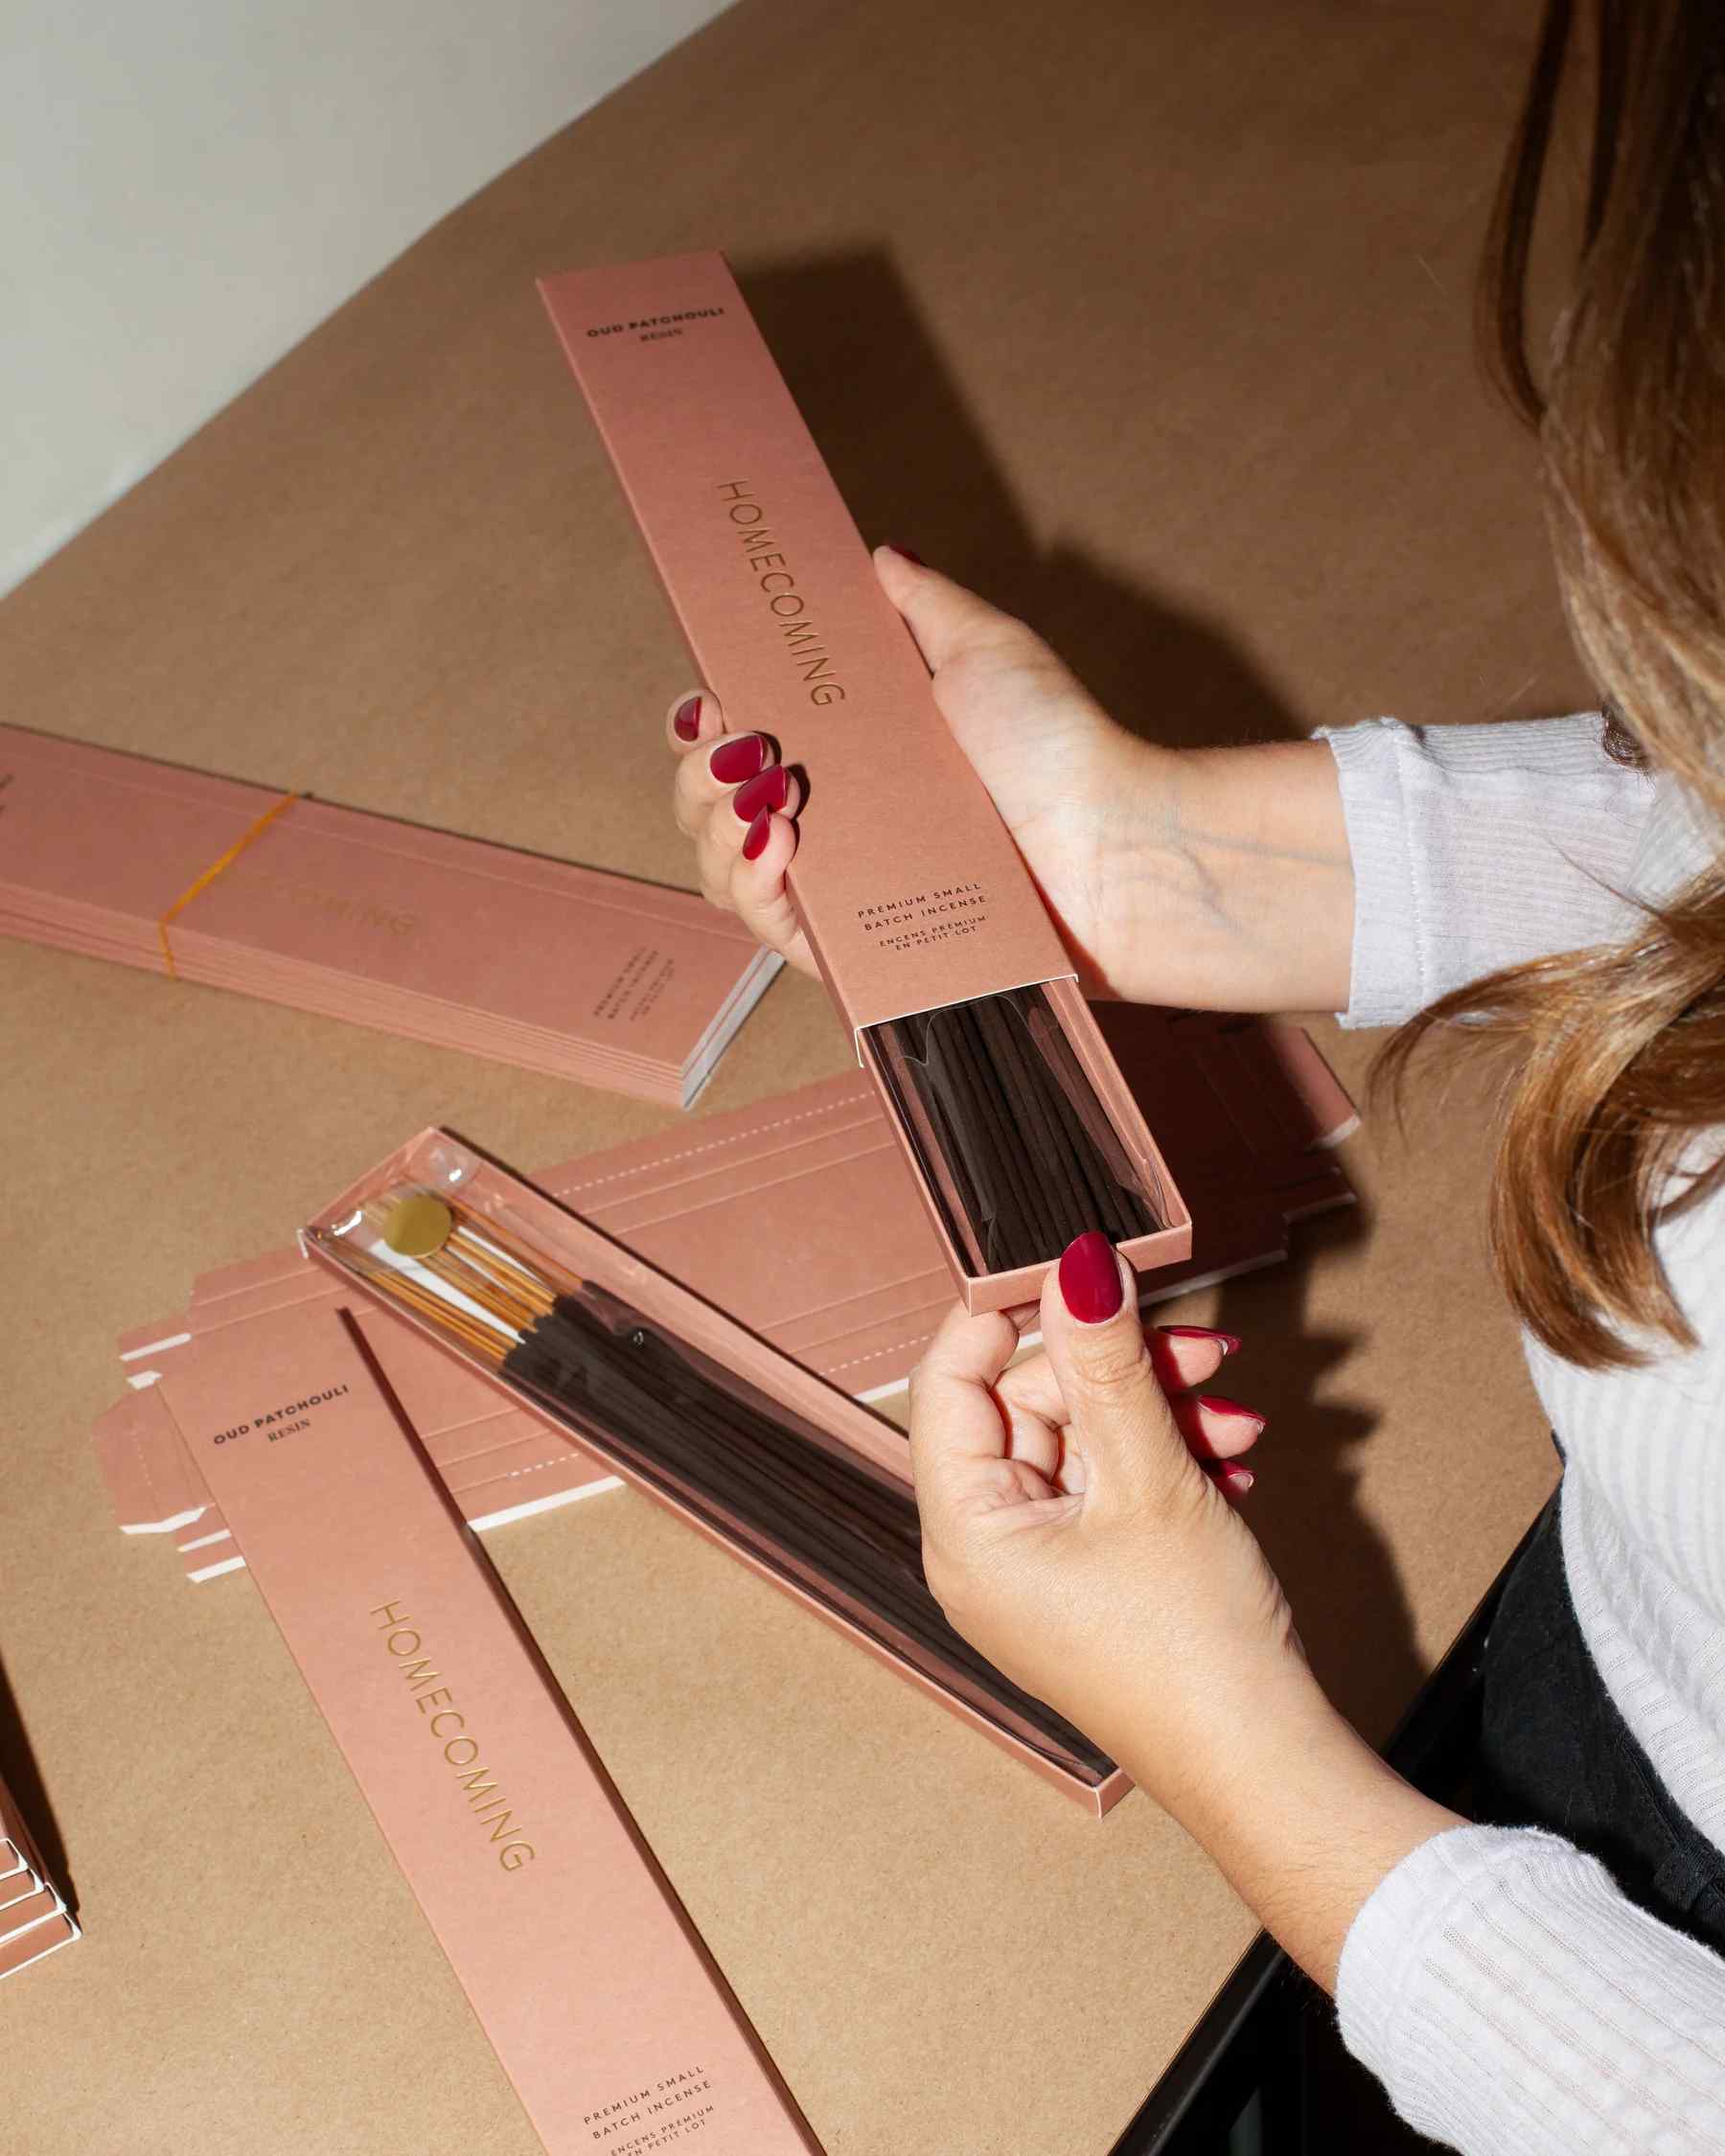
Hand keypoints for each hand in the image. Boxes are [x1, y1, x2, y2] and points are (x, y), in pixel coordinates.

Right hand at [664, 547, 1354, 1010]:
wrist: (1116, 852)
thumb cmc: (1065, 753)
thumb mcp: (991, 652)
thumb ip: (927, 605)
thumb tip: (880, 554)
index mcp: (856, 757)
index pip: (743, 747)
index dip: (707, 726)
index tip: (714, 698)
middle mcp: (837, 826)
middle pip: (712, 810)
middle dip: (697, 775)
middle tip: (737, 745)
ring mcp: (843, 891)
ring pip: (724, 871)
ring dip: (712, 826)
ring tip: (763, 796)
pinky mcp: (856, 952)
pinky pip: (771, 928)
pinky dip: (751, 884)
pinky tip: (773, 845)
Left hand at [909, 1232, 1303, 1811]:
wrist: (1269, 1768)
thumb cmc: (1195, 1650)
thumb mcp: (1150, 1479)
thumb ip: (1109, 1362)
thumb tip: (1076, 1266)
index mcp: (967, 1532)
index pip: (948, 1384)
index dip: (1004, 1315)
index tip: (1072, 1267)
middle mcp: (988, 1553)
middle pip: (1031, 1407)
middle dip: (1122, 1370)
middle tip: (1203, 1349)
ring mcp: (1041, 1571)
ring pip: (1086, 1443)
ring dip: (1162, 1415)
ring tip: (1238, 1420)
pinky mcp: (1093, 1583)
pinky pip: (1114, 1489)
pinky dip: (1170, 1463)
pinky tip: (1235, 1464)